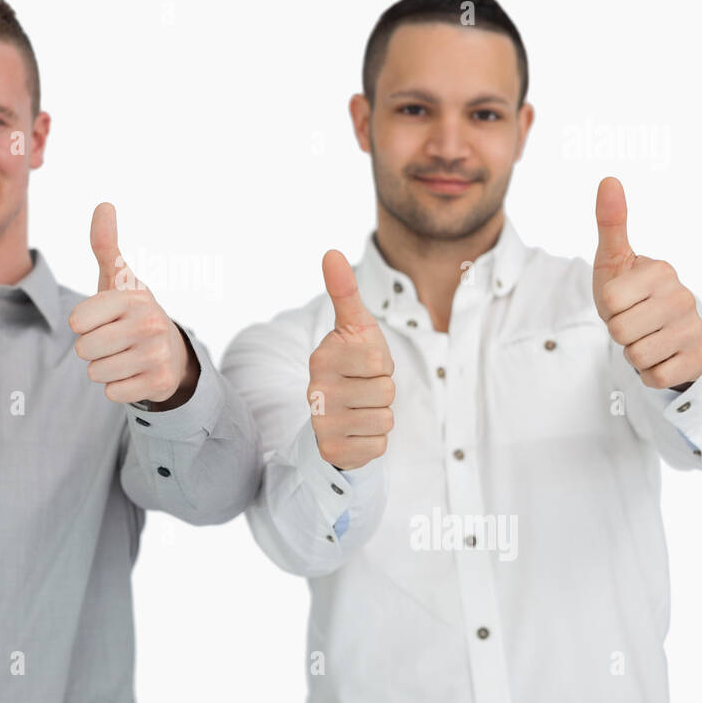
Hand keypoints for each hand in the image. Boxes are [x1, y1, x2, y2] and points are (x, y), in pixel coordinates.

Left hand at [68, 202, 198, 406]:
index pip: (77, 322)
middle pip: (84, 350)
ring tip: (124, 356)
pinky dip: (118, 387)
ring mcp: (157, 354)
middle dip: (92, 349)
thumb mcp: (118, 279)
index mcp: (133, 297)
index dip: (83, 324)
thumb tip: (104, 204)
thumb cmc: (131, 311)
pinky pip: (113, 393)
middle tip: (114, 340)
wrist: (170, 349)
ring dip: (104, 369)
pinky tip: (134, 374)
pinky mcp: (160, 383)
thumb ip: (105, 244)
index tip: (104, 318)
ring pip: (96, 373)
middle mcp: (149, 323)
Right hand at [308, 249, 394, 469]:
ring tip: (360, 409)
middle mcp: (316, 391)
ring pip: (384, 420)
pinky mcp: (332, 450)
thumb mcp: (354, 326)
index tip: (363, 365)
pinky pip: (378, 446)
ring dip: (379, 416)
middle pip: (385, 393)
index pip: (380, 362)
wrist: (334, 413)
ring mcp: (322, 423)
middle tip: (362, 389)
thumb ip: (344, 291)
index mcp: (322, 357)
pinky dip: (373, 441)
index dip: (381, 365)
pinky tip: (356, 431)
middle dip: (382, 391)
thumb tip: (331, 252)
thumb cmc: (353, 363)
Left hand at [593, 176, 701, 389]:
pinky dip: (649, 373)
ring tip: (645, 338)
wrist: (664, 332)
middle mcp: (684, 297)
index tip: (622, 300)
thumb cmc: (631, 293)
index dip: (607, 306)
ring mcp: (695, 329)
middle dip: (618, 332)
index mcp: (661, 271)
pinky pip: (654, 377)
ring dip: (633, 353)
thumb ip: (610, 223)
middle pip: (620, 331)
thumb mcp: (614, 260)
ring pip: (636, 356)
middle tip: (632, 323)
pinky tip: (660, 357)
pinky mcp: (700, 359)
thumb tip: (608, 179)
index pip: (609, 300)